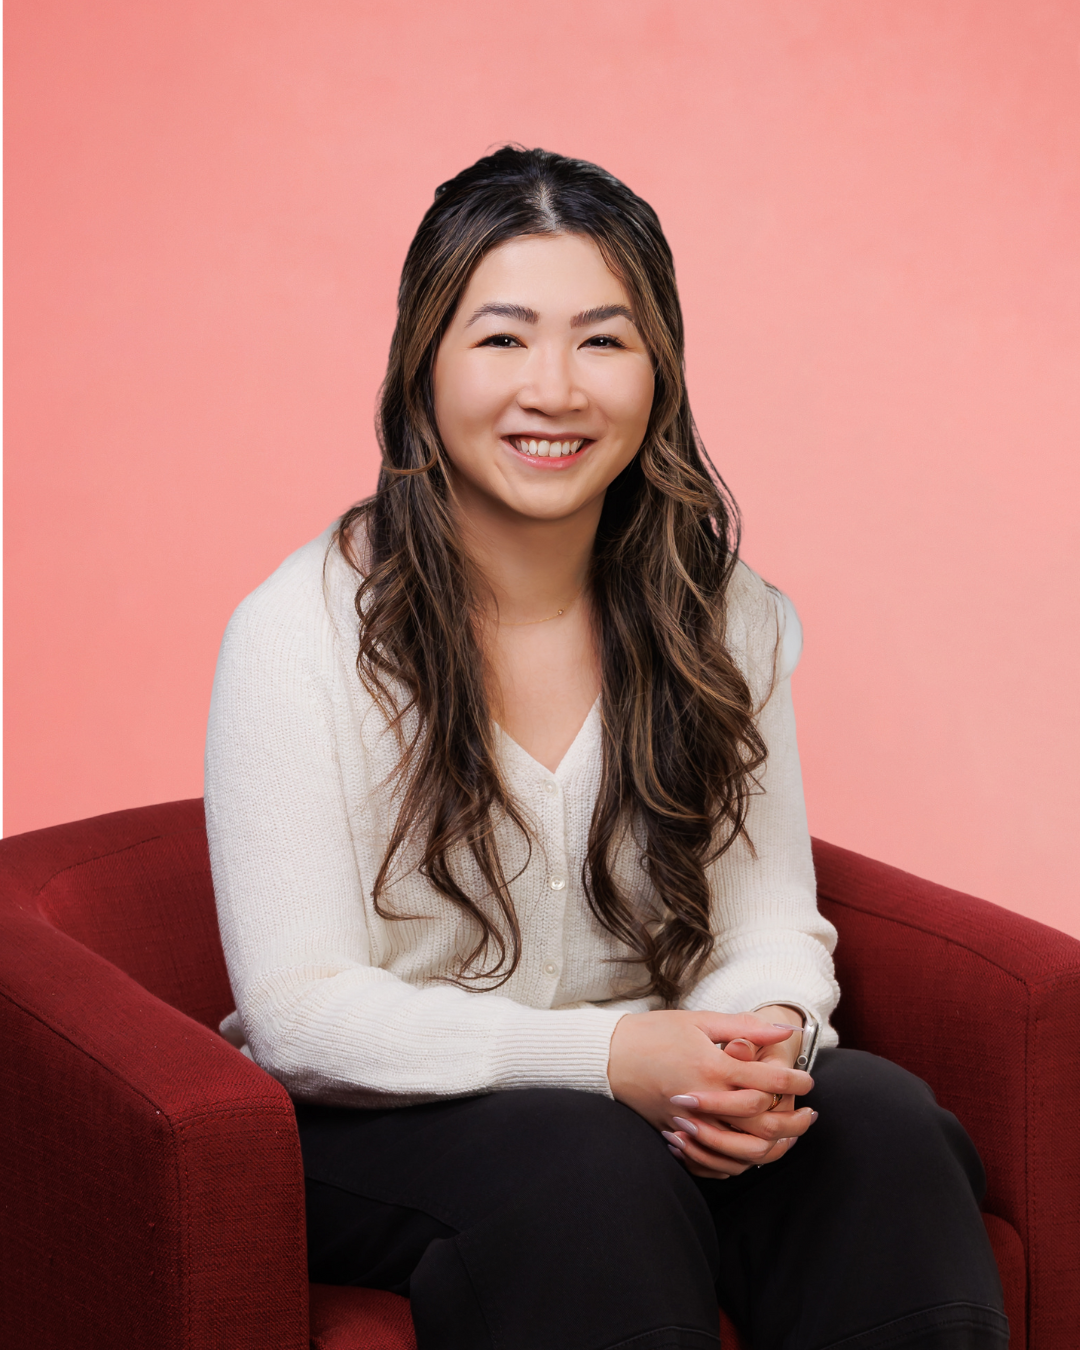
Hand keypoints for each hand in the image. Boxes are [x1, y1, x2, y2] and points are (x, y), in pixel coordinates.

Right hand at [607, 1009, 813, 1178]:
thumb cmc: (654, 1032)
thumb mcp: (700, 1021)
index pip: (769, 1082)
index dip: (795, 1081)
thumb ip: (745, 1027)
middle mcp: (705, 1101)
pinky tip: (753, 1149)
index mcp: (713, 1067)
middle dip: (794, 1121)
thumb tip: (785, 1028)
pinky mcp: (677, 1136)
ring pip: (744, 1151)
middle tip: (810, 1114)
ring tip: (788, 1135)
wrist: (607, 1056)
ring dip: (773, 1146)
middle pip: (764, 1125)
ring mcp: (690, 1124)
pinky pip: (716, 1162)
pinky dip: (740, 1161)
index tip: (808, 1079)